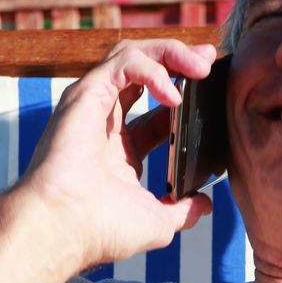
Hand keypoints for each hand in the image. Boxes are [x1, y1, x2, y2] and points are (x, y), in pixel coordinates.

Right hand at [18, 39, 217, 269]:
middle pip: (145, 70)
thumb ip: (182, 209)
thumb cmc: (100, 229)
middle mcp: (106, 121)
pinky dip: (153, 70)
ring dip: (171, 52)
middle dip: (180, 58)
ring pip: (132, 54)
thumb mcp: (156, 221)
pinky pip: (123, 63)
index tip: (215, 89)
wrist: (66, 229)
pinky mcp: (86, 94)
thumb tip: (205, 204)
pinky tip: (174, 95)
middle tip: (211, 58)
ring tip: (201, 64)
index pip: (158, 108)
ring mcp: (94, 104)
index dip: (186, 93)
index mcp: (121, 147)